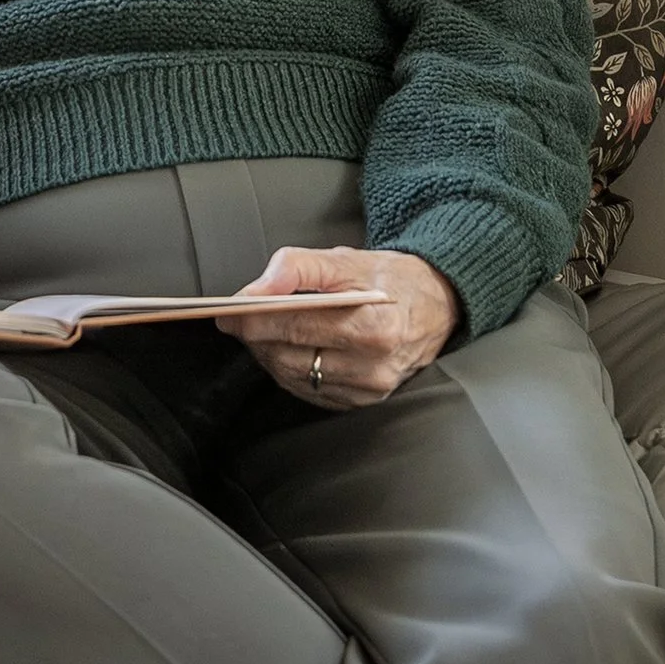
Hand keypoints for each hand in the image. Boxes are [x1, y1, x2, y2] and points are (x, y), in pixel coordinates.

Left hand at [220, 245, 460, 408]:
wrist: (436, 306)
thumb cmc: (391, 279)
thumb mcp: (348, 259)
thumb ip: (300, 266)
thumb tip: (259, 288)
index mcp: (374, 327)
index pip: (297, 326)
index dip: (256, 318)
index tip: (228, 311)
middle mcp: (373, 367)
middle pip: (290, 356)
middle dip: (257, 336)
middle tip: (237, 316)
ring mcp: (368, 392)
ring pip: (294, 377)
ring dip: (269, 353)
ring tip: (260, 329)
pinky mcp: (361, 404)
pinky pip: (309, 390)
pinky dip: (288, 369)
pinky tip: (286, 347)